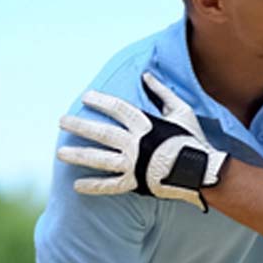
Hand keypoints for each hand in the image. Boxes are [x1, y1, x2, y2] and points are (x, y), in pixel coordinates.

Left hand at [58, 72, 228, 211]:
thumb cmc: (193, 139)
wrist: (201, 170)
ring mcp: (133, 163)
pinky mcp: (135, 182)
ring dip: (78, 155)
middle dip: (79, 125)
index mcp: (145, 124)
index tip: (86, 97)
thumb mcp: (181, 110)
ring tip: (60, 153)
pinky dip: (93, 186)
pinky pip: (110, 185)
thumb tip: (146, 75)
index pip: (117, 107)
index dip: (100, 100)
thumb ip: (162, 93)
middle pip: (101, 132)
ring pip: (99, 158)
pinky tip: (77, 185)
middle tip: (62, 121)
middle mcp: (135, 143)